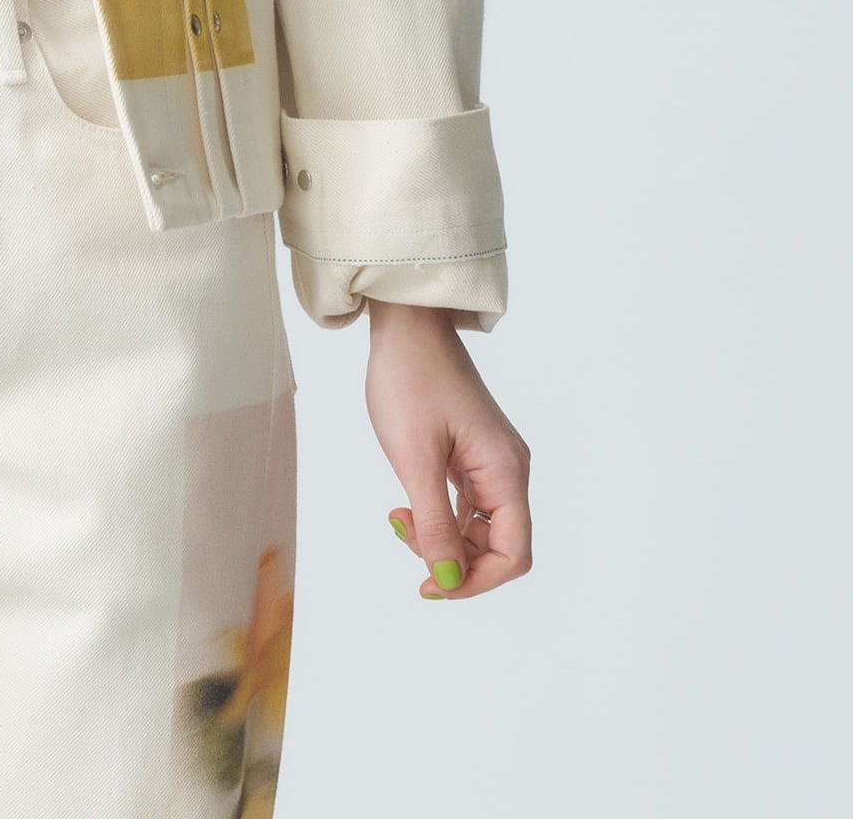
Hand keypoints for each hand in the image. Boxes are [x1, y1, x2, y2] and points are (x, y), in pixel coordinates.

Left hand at [364, 300, 531, 600]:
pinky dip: (439, 515)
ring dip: (441, 536)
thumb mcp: (415, 460)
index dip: (475, 581)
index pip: (513, 554)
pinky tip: (407, 506)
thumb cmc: (410, 383)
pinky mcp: (471, 453)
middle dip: (452, 557)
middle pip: (497, 545)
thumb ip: (434, 525)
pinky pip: (465, 503)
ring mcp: (491, 461)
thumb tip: (447, 580)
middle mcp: (508, 469)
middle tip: (403, 531)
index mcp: (506, 472)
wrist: (405, 327)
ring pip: (478, 527)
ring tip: (398, 516)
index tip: (429, 584)